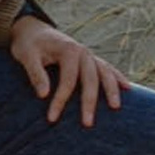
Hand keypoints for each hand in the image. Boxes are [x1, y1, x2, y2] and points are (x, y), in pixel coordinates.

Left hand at [7, 15, 127, 124]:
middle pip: (90, 79)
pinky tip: (127, 88)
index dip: (60, 100)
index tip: (51, 118)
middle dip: (90, 102)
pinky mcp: (91, 59)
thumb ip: (36, 74)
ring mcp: (89, 55)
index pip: (68, 79)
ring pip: (105, 73)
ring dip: (111, 90)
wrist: (33, 30)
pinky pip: (108, 69)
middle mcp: (83, 51)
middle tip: (88, 124)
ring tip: (116, 108)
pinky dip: (117, 78)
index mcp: (68, 50)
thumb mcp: (26, 56)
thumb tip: (43, 95)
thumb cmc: (28, 45)